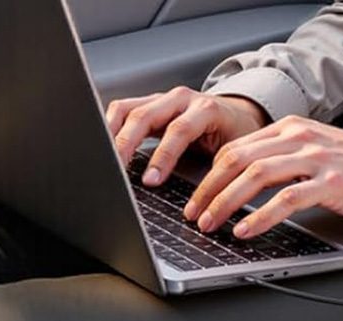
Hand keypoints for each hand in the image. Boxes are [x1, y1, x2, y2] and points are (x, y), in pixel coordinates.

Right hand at [106, 87, 267, 186]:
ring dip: (112, 134)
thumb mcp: (234, 151)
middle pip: (145, 116)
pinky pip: (123, 109)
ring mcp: (162, 98)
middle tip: (118, 170)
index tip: (150, 181)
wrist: (238, 114)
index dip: (162, 156)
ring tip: (105, 159)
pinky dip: (110, 126)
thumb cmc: (236, 134)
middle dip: (127, 145)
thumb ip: (218, 167)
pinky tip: (104, 143)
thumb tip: (204, 199)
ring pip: (127, 109)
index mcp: (206, 109)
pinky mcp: (149, 103)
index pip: (179, 130)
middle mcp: (181, 99)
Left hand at [184, 116, 342, 238]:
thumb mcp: (315, 151)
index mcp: (291, 128)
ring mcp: (316, 159)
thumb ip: (283, 158)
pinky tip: (245, 231)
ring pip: (255, 177)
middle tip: (192, 213)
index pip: (237, 147)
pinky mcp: (332, 183)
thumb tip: (244, 183)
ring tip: (210, 223)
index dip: (209, 173)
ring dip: (225, 203)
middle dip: (208, 189)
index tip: (197, 197)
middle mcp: (299, 138)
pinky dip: (259, 217)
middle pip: (238, 159)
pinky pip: (286, 200)